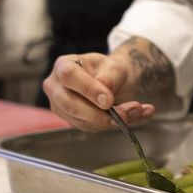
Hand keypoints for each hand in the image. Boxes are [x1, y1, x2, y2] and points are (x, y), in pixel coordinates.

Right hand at [41, 52, 155, 131]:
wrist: (113, 81)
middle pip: (70, 105)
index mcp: (63, 65)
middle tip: (125, 113)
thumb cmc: (109, 70)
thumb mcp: (114, 67)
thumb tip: (104, 86)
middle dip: (99, 114)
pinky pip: (91, 127)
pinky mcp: (71, 120)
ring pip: (82, 121)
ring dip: (111, 121)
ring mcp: (61, 106)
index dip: (88, 89)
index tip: (109, 101)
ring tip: (136, 111)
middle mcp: (56, 87)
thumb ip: (109, 76)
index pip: (69, 76)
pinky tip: (135, 116)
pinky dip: (114, 124)